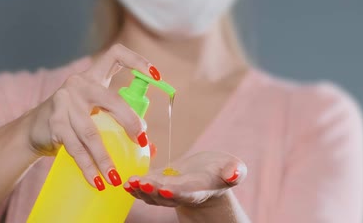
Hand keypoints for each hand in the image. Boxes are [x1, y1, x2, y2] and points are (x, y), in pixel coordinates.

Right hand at [22, 44, 160, 188]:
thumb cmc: (73, 120)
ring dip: (105, 157)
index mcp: (93, 76)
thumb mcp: (95, 113)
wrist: (32, 131)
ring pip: (91, 132)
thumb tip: (150, 146)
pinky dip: (87, 166)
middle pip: (111, 100)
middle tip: (142, 141)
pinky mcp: (54, 122)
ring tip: (116, 177)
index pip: (115, 55)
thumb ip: (118, 121)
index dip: (137, 61)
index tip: (157, 76)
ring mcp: (64, 102)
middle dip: (129, 122)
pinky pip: (75, 147)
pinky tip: (96, 180)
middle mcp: (79, 84)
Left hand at [122, 151, 246, 207]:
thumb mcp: (233, 168)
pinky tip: (127, 182)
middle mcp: (181, 194)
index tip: (166, 188)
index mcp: (199, 189)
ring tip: (130, 182)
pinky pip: (145, 189)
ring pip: (152, 195)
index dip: (176, 191)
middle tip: (141, 184)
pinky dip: (135, 187)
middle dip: (153, 190)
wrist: (208, 179)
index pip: (187, 192)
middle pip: (165, 195)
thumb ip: (235, 171)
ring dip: (140, 190)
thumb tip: (234, 173)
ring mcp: (168, 192)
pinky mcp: (158, 185)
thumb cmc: (222, 171)